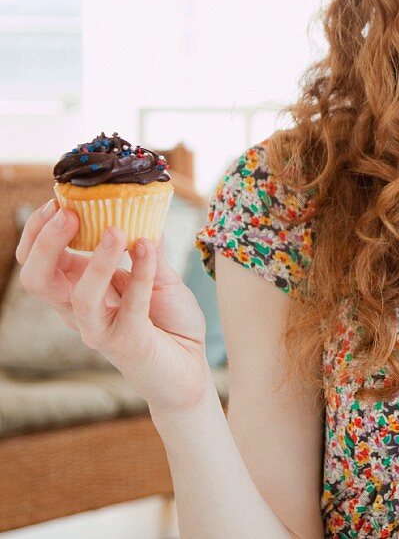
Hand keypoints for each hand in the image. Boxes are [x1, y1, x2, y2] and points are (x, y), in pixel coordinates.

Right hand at [16, 198, 212, 414]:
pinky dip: (142, 273)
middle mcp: (81, 311)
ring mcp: (100, 330)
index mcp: (80, 289)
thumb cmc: (169, 323)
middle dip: (45, 244)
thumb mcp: (160, 277)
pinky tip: (150, 247)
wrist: (191, 369)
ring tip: (116, 230)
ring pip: (78, 297)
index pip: (40, 261)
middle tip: (67, 213)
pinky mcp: (127, 342)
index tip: (58, 201)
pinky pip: (129, 306)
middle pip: (38, 280)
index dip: (40, 232)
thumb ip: (148, 250)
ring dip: (95, 260)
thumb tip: (144, 212)